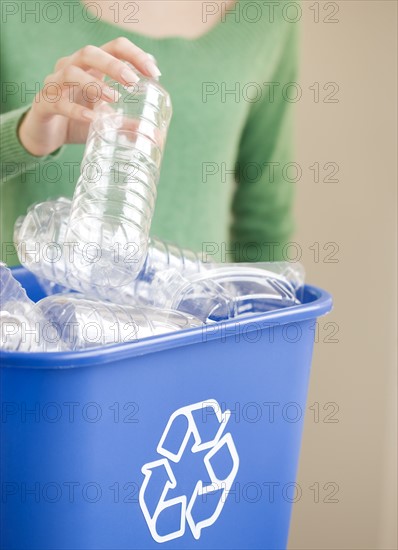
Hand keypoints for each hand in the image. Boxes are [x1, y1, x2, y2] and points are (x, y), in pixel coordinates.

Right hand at [18, 37, 160, 156]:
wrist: (46, 135)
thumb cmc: (78, 121)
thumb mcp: (105, 120)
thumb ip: (127, 123)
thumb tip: (156, 134)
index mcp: (91, 67)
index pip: (114, 48)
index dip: (135, 55)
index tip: (154, 72)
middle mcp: (71, 68)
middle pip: (90, 53)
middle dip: (114, 65)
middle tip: (133, 81)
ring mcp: (55, 84)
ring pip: (71, 72)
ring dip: (94, 83)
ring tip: (114, 98)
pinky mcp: (44, 103)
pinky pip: (58, 102)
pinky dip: (75, 110)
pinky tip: (91, 118)